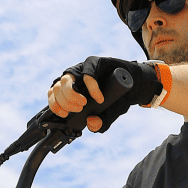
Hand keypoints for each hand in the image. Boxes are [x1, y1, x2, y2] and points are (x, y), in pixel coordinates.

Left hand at [45, 57, 164, 134]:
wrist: (135, 84)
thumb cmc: (118, 98)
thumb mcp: (107, 114)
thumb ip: (99, 123)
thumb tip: (91, 125)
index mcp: (71, 88)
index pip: (53, 94)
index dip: (55, 105)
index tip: (64, 115)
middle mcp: (74, 77)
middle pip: (57, 87)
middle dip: (65, 102)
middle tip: (79, 110)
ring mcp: (82, 69)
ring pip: (66, 79)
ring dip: (72, 95)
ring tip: (83, 104)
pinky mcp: (94, 63)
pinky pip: (87, 74)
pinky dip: (91, 88)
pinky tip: (99, 97)